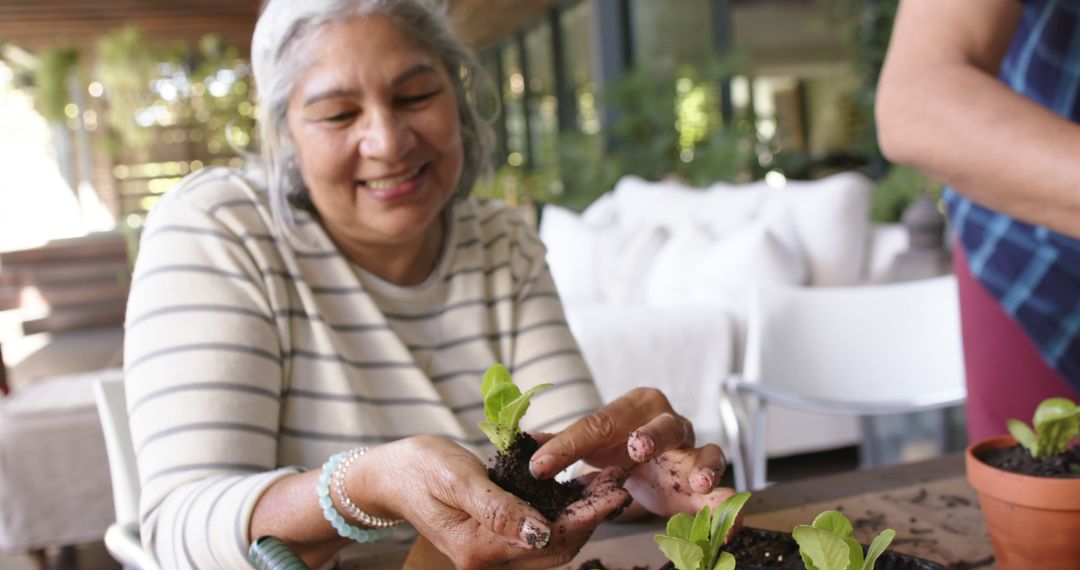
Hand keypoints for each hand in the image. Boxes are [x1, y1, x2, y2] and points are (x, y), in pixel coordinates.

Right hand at [365, 435, 630, 568]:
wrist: (392, 474)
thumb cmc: (421, 469)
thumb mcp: (458, 479)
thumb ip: (498, 509)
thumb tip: (540, 534)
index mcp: (479, 549)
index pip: (548, 540)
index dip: (586, 518)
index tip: (614, 494)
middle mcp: (489, 560)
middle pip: (557, 548)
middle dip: (591, 518)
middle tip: (619, 485)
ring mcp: (493, 553)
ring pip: (553, 544)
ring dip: (582, 516)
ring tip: (608, 485)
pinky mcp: (497, 540)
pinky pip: (540, 533)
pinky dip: (564, 513)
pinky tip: (581, 489)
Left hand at [530, 387, 732, 517]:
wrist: (653, 464)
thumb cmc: (619, 448)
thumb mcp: (590, 444)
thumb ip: (559, 445)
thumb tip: (519, 444)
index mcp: (634, 407)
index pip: (599, 423)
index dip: (570, 444)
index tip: (541, 465)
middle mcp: (670, 424)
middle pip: (664, 425)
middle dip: (652, 436)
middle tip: (637, 448)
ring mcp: (695, 453)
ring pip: (708, 452)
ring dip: (703, 466)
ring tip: (697, 482)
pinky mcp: (711, 486)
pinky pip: (728, 495)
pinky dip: (732, 508)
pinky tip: (728, 525)